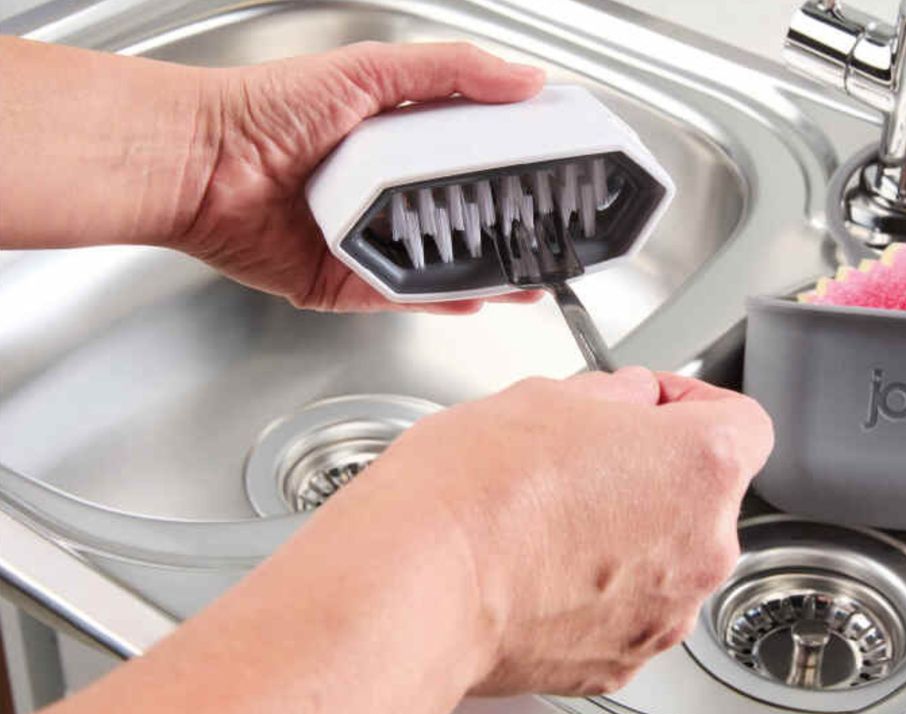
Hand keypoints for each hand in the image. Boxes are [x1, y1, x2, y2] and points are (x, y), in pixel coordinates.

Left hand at [0, 38, 543, 312]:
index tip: (556, 177)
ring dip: (488, 273)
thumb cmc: (263, 108)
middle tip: (553, 239)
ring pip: (440, 265)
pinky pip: (401, 296)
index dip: (515, 168)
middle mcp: (381, 193)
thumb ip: (451, 71)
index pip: (472, 156)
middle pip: (463, 219)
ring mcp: (364, 240)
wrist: (198, 163)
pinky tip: (480, 297)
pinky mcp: (342, 281)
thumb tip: (524, 77)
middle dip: (510, 233)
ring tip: (532, 275)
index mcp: (393, 140)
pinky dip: (441, 301)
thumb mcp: (370, 69)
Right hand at [37, 370, 773, 713]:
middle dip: (656, 470)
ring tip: (551, 512)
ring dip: (630, 531)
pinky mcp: (620, 659)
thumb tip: (630, 402)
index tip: (655, 403)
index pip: (742, 420)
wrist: (416, 586)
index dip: (693, 403)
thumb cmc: (473, 492)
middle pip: (706, 494)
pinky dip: (599, 587)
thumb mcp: (549, 396)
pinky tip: (541, 562)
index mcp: (702, 467)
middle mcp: (701, 548)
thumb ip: (617, 396)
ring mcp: (664, 613)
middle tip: (587, 455)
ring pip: (669, 555)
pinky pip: (629, 608)